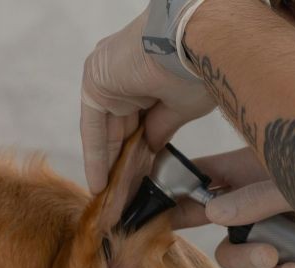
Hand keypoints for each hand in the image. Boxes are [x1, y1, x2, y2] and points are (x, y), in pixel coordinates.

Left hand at [81, 4, 214, 193]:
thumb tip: (153, 148)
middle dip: (124, 164)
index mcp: (148, 75)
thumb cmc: (200, 67)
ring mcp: (108, 76)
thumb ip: (161, 128)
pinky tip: (100, 184)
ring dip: (111, 166)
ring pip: (107, 131)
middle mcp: (124, 74)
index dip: (141, 153)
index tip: (143, 180)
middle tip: (126, 196)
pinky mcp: (95, 81)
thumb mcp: (182, 108)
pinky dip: (97, 156)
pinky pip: (93, 128)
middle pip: (121, 129)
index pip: (140, 122)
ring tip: (114, 200)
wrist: (197, 41)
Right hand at [172, 147, 294, 267]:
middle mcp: (256, 195)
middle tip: (167, 236)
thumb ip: (258, 196)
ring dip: (247, 259)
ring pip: (235, 250)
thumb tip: (212, 212)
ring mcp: (273, 225)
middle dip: (191, 225)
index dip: (173, 185)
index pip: (199, 172)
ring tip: (271, 257)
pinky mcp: (292, 252)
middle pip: (207, 213)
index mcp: (251, 165)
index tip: (150, 206)